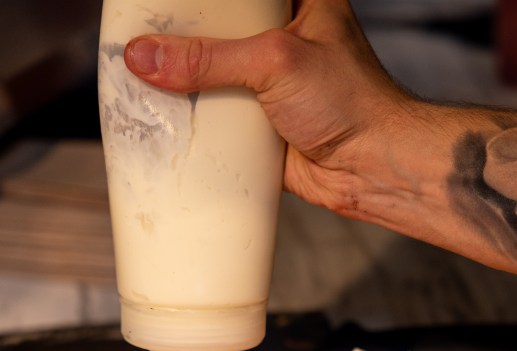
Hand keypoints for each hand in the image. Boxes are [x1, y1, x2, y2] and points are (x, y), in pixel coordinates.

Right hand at [124, 0, 409, 216]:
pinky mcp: (263, 127)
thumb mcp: (274, 62)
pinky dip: (198, 125)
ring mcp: (271, 86)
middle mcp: (281, 42)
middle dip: (183, 37)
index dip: (202, 1)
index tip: (159, 2)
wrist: (374, 168)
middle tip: (143, 34)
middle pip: (218, 30)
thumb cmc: (351, 101)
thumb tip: (145, 57)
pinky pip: (220, 121)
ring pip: (215, 77)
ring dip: (186, 84)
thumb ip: (208, 58)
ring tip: (143, 76)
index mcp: (296, 3)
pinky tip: (168, 121)